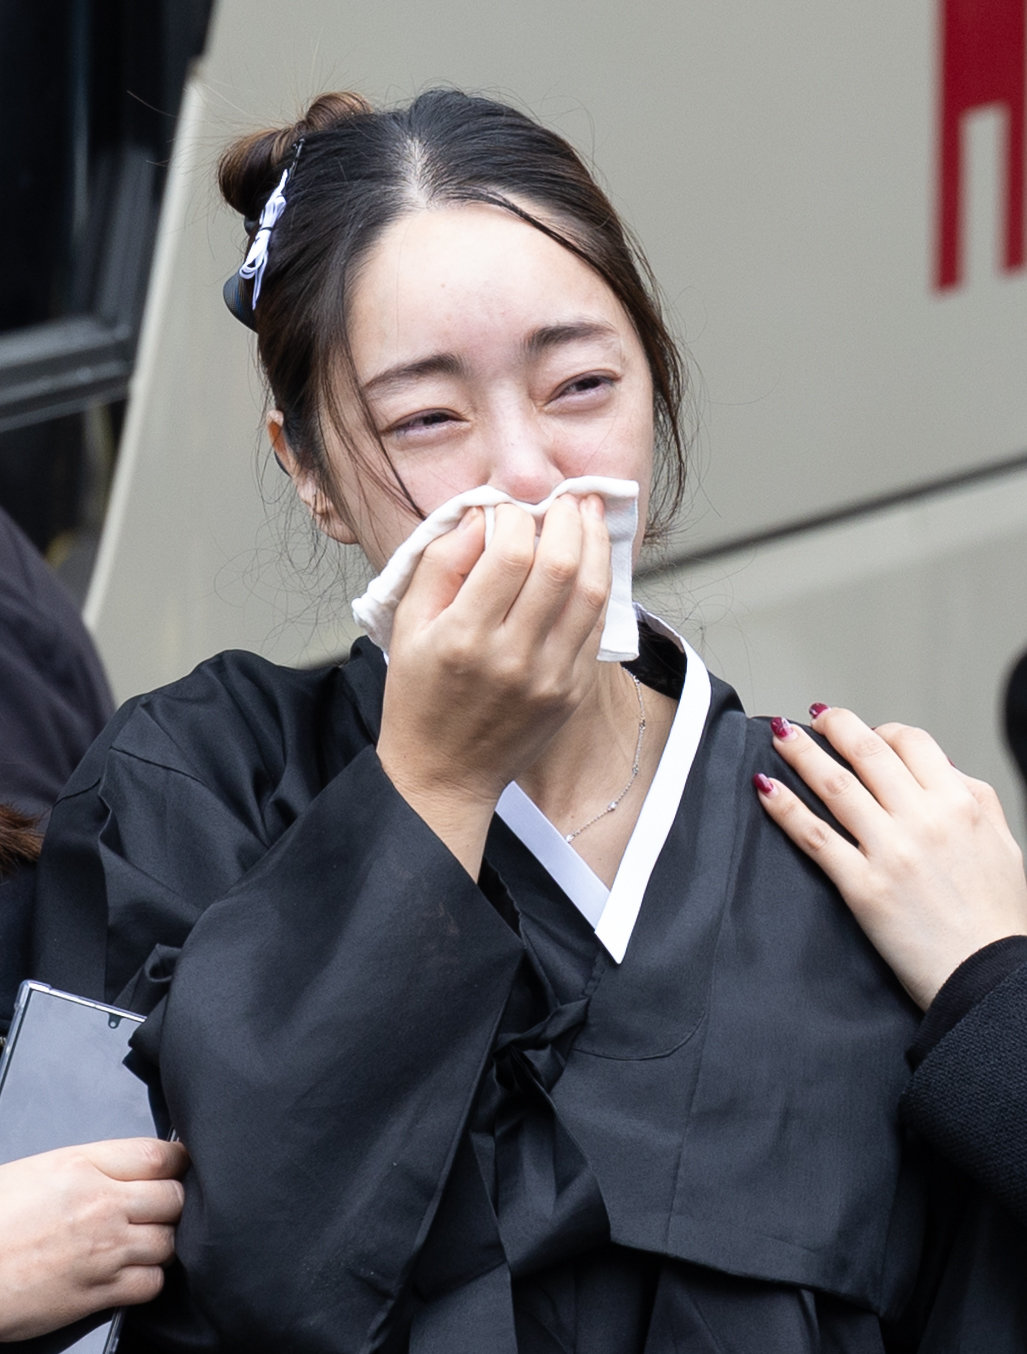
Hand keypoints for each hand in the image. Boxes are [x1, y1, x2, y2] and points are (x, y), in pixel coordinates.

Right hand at [0, 1137, 186, 1340]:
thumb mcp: (43, 1170)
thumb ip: (94, 1165)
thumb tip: (132, 1167)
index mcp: (86, 1167)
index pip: (159, 1155)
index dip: (181, 1161)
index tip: (183, 1166)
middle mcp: (103, 1204)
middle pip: (175, 1198)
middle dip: (175, 1202)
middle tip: (163, 1208)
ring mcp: (104, 1250)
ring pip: (169, 1241)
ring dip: (164, 1241)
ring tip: (146, 1239)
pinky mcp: (97, 1292)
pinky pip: (151, 1284)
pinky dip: (150, 1279)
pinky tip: (135, 1271)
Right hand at [377, 496, 610, 873]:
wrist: (444, 774)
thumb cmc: (419, 698)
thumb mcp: (407, 625)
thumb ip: (440, 564)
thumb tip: (479, 516)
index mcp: (465, 637)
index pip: (511, 553)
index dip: (517, 516)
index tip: (509, 510)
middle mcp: (512, 657)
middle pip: (561, 566)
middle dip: (568, 518)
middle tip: (565, 498)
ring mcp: (549, 677)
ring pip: (591, 592)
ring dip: (596, 544)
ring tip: (589, 515)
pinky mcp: (571, 692)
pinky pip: (597, 626)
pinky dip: (599, 586)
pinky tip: (591, 563)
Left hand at [754, 707, 1026, 1008]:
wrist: (991, 978)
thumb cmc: (999, 918)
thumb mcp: (1002, 842)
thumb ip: (973, 797)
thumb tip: (941, 767)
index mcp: (961, 803)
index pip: (912, 743)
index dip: (882, 729)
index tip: (864, 731)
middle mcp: (925, 819)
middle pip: (867, 753)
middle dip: (835, 727)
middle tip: (815, 717)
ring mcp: (891, 851)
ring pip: (835, 785)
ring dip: (801, 753)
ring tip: (779, 734)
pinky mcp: (863, 886)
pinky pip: (815, 835)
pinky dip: (784, 806)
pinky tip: (765, 786)